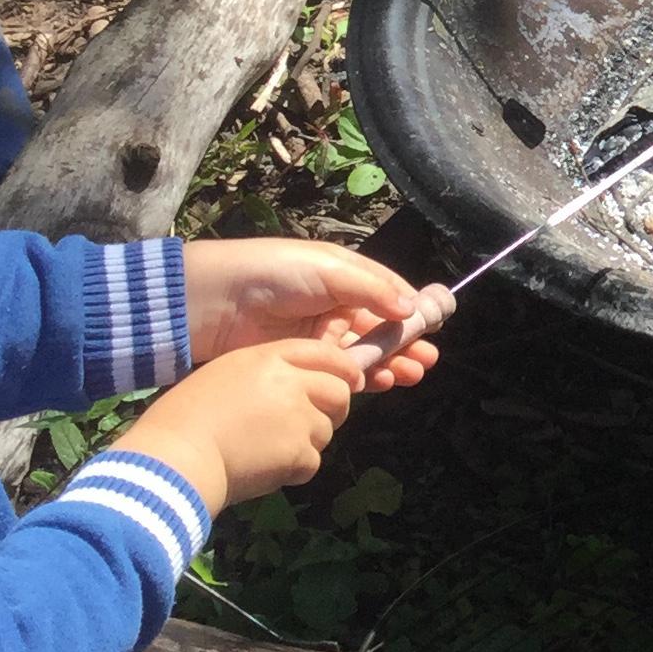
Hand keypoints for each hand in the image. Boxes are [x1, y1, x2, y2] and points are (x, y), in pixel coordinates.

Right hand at [131, 339, 360, 519]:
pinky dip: (294, 469)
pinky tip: (265, 468)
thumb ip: (266, 374)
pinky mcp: (298, 453)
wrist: (176, 458)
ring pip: (325, 430)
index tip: (350, 379)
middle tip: (311, 422)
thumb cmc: (186, 417)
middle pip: (339, 392)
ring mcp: (298, 419)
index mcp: (268, 359)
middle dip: (333, 407)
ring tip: (269, 448)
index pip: (323, 354)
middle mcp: (291, 384)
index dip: (342, 368)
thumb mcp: (225, 375)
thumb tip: (299, 386)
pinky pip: (312, 462)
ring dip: (307, 442)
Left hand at [183, 237, 440, 391]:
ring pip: (365, 352)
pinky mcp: (304, 361)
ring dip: (391, 362)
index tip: (435, 326)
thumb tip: (412, 307)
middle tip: (429, 361)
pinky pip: (342, 370)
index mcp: (343, 276)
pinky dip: (364, 377)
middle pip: (381, 327)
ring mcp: (320, 334)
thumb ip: (373, 289)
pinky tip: (382, 381)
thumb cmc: (275, 274)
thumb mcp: (330, 270)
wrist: (216, 302)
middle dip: (406, 343)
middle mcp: (336, 304)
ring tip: (412, 375)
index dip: (412, 310)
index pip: (388, 294)